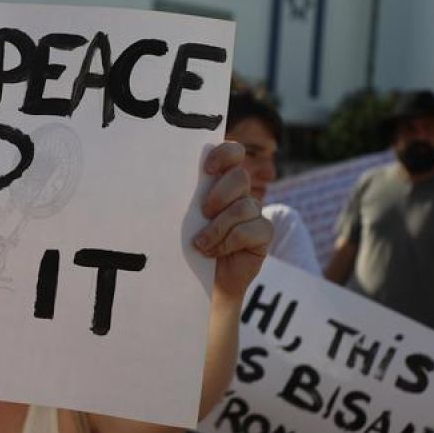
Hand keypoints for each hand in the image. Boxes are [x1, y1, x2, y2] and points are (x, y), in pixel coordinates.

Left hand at [193, 141, 271, 301]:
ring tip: (201, 243)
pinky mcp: (263, 232)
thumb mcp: (183, 218)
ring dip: (218, 227)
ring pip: (244, 206)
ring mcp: (254, 212)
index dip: (224, 154)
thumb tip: (170, 180)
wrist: (200, 280)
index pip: (233, 153)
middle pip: (239, 177)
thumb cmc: (187, 244)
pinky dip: (229, 242)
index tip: (208, 168)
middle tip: (203, 212)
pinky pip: (253, 229)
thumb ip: (186, 198)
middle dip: (219, 194)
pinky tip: (215, 252)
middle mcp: (240, 193)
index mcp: (219, 181)